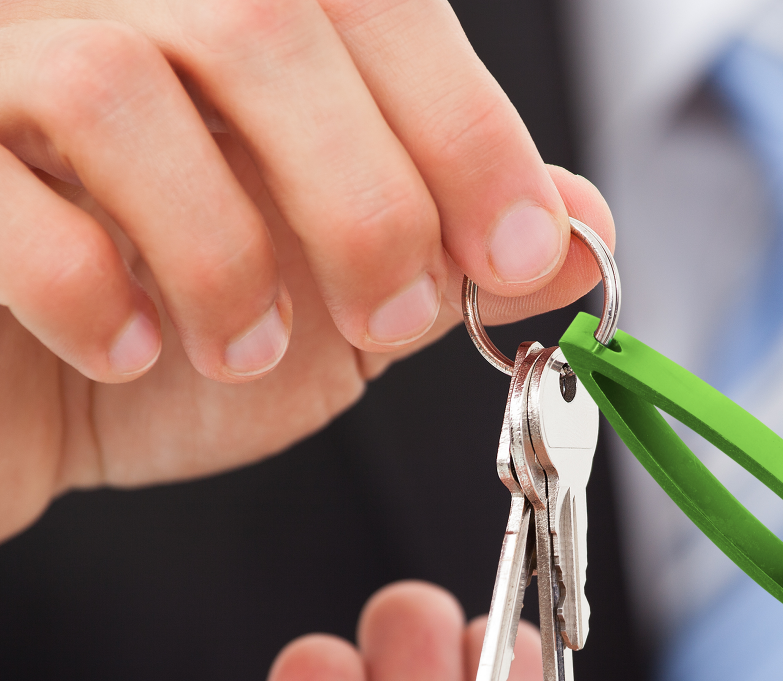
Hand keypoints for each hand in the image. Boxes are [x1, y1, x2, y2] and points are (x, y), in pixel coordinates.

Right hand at [0, 2, 612, 541]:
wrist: (24, 398)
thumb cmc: (174, 335)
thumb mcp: (340, 299)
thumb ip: (445, 249)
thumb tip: (584, 234)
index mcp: (235, 31)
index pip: (370, 6)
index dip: (464, 127)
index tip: (521, 252)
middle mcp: (114, 9)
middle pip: (266, 21)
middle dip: (366, 195)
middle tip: (393, 313)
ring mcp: (1, 65)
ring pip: (121, 85)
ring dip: (225, 252)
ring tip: (247, 347)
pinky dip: (83, 286)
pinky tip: (126, 347)